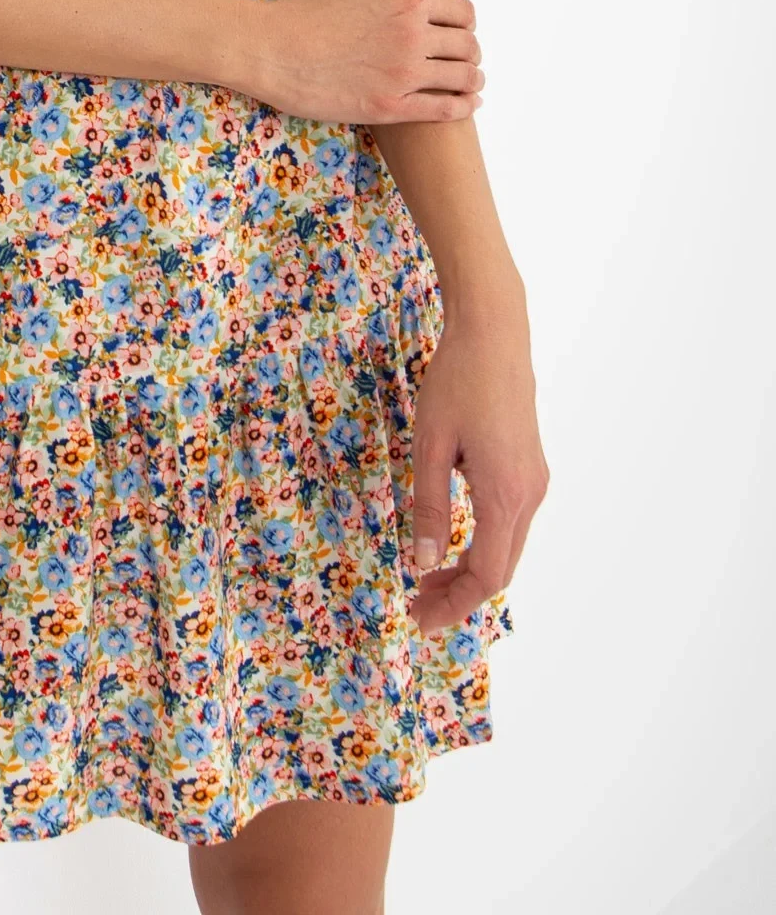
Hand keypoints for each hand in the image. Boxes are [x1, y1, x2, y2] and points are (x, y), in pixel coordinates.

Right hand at [247, 0, 483, 123]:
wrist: (271, 49)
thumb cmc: (308, 12)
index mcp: (407, 0)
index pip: (464, 11)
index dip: (467, 23)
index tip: (459, 31)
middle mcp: (412, 34)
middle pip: (468, 45)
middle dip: (471, 52)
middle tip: (464, 60)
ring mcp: (403, 72)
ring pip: (462, 77)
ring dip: (472, 80)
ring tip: (469, 84)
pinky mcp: (390, 106)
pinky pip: (443, 109)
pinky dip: (462, 107)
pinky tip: (465, 106)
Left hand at [406, 309, 549, 634]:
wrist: (494, 334)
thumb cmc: (457, 382)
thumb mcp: (429, 445)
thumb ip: (429, 506)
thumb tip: (424, 562)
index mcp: (506, 494)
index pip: (487, 575)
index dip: (454, 604)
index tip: (420, 618)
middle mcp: (530, 494)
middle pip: (501, 569)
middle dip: (459, 594)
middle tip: (417, 604)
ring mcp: (535, 481)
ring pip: (507, 547)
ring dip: (471, 569)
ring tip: (428, 577)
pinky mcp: (531, 467)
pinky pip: (510, 523)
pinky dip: (483, 544)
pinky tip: (453, 542)